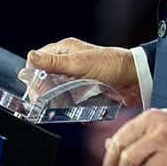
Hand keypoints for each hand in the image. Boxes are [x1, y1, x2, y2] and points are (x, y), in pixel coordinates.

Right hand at [25, 37, 141, 105]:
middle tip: (45, 104)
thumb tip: (31, 57)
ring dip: (58, 103)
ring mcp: (78, 77)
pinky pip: (73, 101)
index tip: (35, 91)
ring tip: (59, 111)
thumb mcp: (78, 64)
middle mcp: (70, 62)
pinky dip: (73, 109)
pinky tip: (76, 115)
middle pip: (46, 78)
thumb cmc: (111, 65)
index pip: (39, 61)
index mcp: (65, 50)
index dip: (34, 76)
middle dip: (45, 93)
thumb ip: (53, 63)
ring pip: (59, 92)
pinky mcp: (87, 90)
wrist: (136, 80)